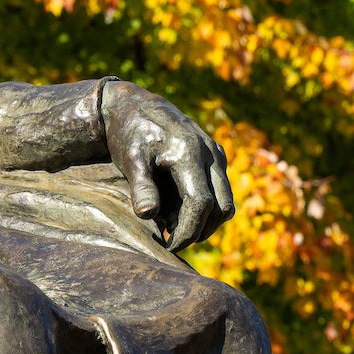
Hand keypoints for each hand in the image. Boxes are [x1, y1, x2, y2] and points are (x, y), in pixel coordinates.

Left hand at [104, 83, 235, 250]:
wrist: (134, 106)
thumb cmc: (129, 134)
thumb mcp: (130, 160)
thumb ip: (141, 187)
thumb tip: (147, 215)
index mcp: (189, 152)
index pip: (200, 203)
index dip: (187, 231)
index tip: (168, 246)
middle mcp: (210, 152)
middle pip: (220, 208)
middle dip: (197, 230)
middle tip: (168, 239)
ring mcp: (217, 153)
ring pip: (225, 203)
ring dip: (203, 222)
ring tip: (170, 224)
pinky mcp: (216, 155)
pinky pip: (221, 191)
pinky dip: (205, 208)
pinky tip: (175, 210)